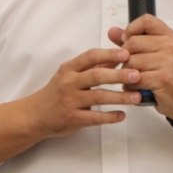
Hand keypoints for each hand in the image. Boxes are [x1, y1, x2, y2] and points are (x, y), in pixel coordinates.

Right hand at [28, 47, 143, 138]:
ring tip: (137, 97)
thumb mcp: (70, 75)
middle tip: (137, 74)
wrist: (36, 115)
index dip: (109, 54)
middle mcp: (69, 83)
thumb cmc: (56, 92)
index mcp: (69, 69)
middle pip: (96, 76)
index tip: (126, 53)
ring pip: (98, 97)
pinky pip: (95, 118)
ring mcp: (70, 101)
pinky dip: (110, 117)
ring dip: (120, 97)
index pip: (90, 56)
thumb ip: (93, 67)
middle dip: (118, 75)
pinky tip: (122, 115)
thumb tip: (117, 57)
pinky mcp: (73, 119)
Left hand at [108, 14, 172, 121]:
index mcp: (169, 35)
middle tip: (131, 67)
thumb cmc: (164, 74)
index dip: (131, 29)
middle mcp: (171, 45)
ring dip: (126, 73)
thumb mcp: (152, 54)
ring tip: (134, 79)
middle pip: (133, 42)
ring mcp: (169, 61)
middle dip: (125, 56)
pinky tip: (135, 88)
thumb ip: (131, 41)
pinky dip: (130, 86)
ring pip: (131, 61)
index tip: (127, 41)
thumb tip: (112, 31)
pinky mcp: (164, 78)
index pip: (146, 20)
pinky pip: (135, 78)